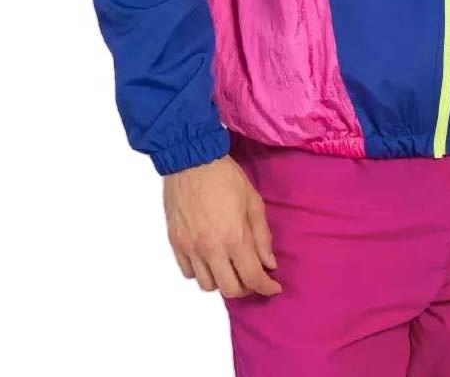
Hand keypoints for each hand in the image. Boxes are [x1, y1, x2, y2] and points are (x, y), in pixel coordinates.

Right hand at [163, 154, 282, 298]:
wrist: (191, 161)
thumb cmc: (226, 177)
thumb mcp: (253, 201)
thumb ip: (262, 235)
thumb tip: (269, 263)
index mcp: (234, 238)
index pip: (252, 277)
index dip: (266, 287)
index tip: (274, 287)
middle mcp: (211, 249)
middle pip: (230, 289)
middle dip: (246, 287)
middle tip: (253, 275)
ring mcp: (190, 249)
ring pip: (207, 285)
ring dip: (223, 281)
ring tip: (231, 266)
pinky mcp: (176, 244)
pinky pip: (188, 273)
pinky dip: (202, 272)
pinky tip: (210, 259)